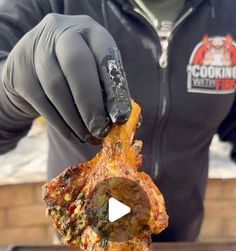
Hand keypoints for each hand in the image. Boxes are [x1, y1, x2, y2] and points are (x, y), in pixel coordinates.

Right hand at [2, 14, 130, 142]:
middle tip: (101, 130)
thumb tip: (123, 121)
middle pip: (76, 64)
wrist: (32, 66)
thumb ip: (108, 90)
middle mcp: (60, 32)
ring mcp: (36, 50)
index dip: (114, 87)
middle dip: (91, 103)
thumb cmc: (75, 73)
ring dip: (76, 119)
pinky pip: (43, 104)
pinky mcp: (21, 73)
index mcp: (89, 30)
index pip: (104, 53)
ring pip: (56, 87)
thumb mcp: (95, 70)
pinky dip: (61, 125)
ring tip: (89, 137)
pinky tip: (74, 135)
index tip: (121, 116)